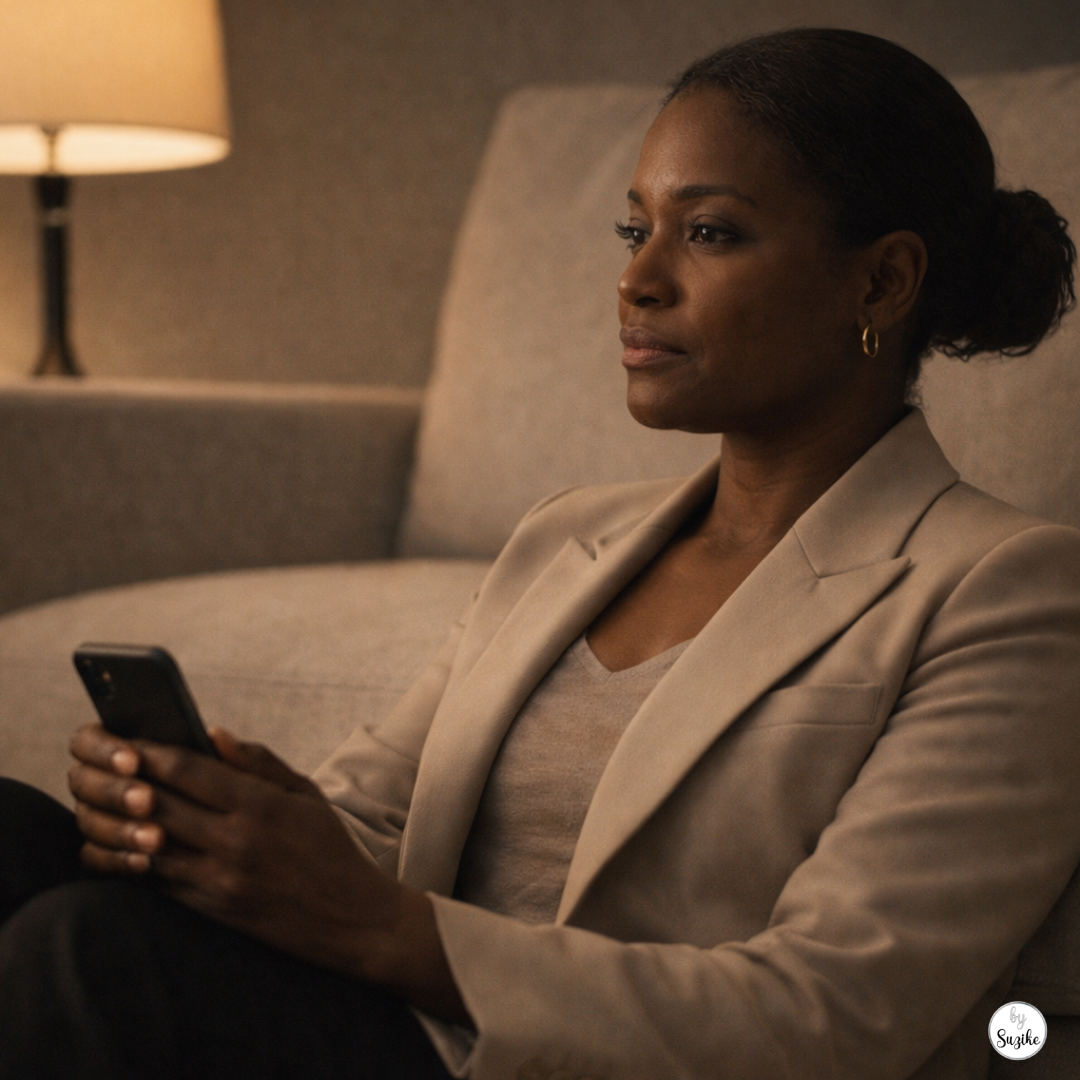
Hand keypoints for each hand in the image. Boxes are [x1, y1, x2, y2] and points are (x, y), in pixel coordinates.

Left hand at [68, 724, 468, 1022]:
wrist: (351, 919)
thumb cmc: (329, 848)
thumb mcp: (306, 794)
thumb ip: (258, 762)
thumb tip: (212, 733)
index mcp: (262, 805)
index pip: (190, 770)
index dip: (153, 752)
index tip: (132, 740)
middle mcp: (236, 842)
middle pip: (160, 803)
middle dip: (126, 781)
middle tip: (104, 765)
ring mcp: (220, 879)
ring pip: (149, 845)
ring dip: (120, 822)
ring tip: (103, 802)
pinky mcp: (211, 908)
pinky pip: (157, 881)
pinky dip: (133, 860)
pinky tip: (121, 843)